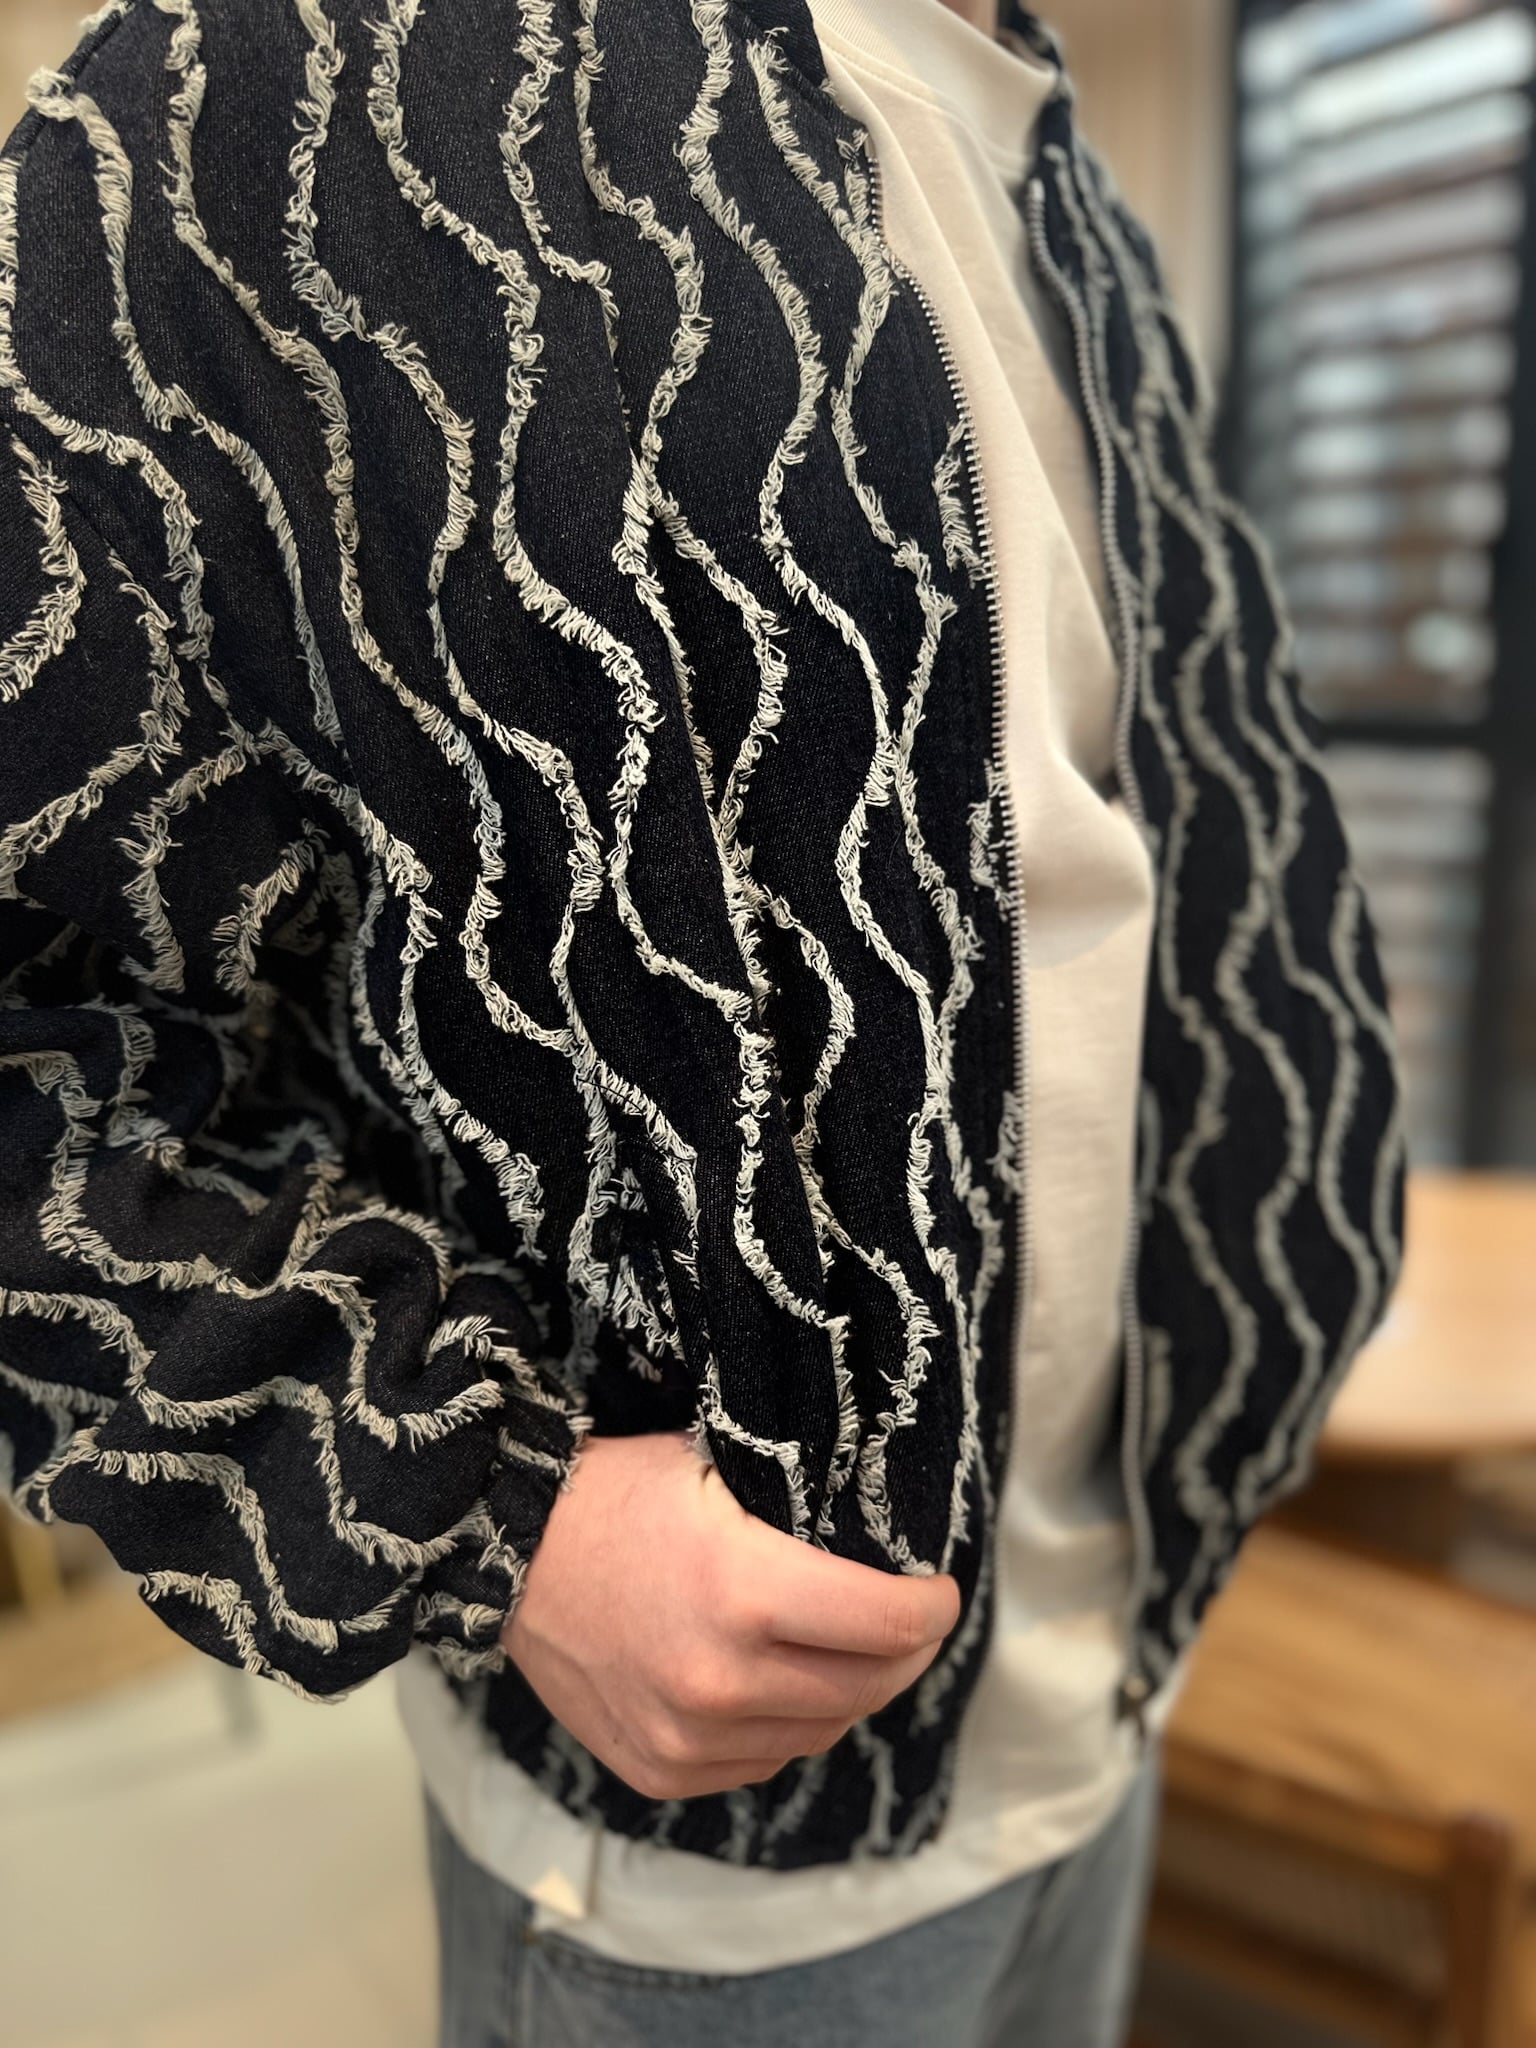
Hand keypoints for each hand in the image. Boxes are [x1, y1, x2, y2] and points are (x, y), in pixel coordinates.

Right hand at [502, 1431, 959, 1801]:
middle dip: (904, 1651)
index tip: (936, 1590)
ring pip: (822, 1730)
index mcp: (744, 1590)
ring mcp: (688, 1736)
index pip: (890, 1623)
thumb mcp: (715, 1468)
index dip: (932, 1606)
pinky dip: (787, 1725)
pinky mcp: (661, 1769)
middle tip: (908, 1621)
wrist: (506, 1554)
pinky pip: (764, 1760)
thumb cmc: (615, 1493)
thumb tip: (881, 1530)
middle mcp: (721, 1678)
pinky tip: (780, 1683)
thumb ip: (798, 1509)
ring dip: (849, 1690)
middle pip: (869, 1686)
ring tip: (847, 1649)